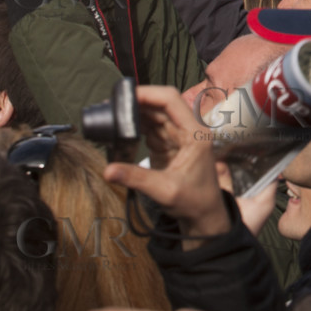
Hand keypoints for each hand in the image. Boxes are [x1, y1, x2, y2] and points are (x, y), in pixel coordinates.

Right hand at [104, 85, 231, 243]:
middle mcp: (188, 129)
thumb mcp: (165, 191)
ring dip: (134, 114)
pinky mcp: (168, 144)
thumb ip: (136, 178)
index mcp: (195, 133)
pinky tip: (120, 129)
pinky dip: (135, 127)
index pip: (171, 100)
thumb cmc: (194, 202)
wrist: (203, 216)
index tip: (125, 96)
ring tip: (112, 116)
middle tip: (112, 107)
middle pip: (160, 104)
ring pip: (154, 114)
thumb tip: (107, 171)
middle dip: (137, 103)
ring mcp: (178, 135)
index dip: (148, 93)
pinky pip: (150, 128)